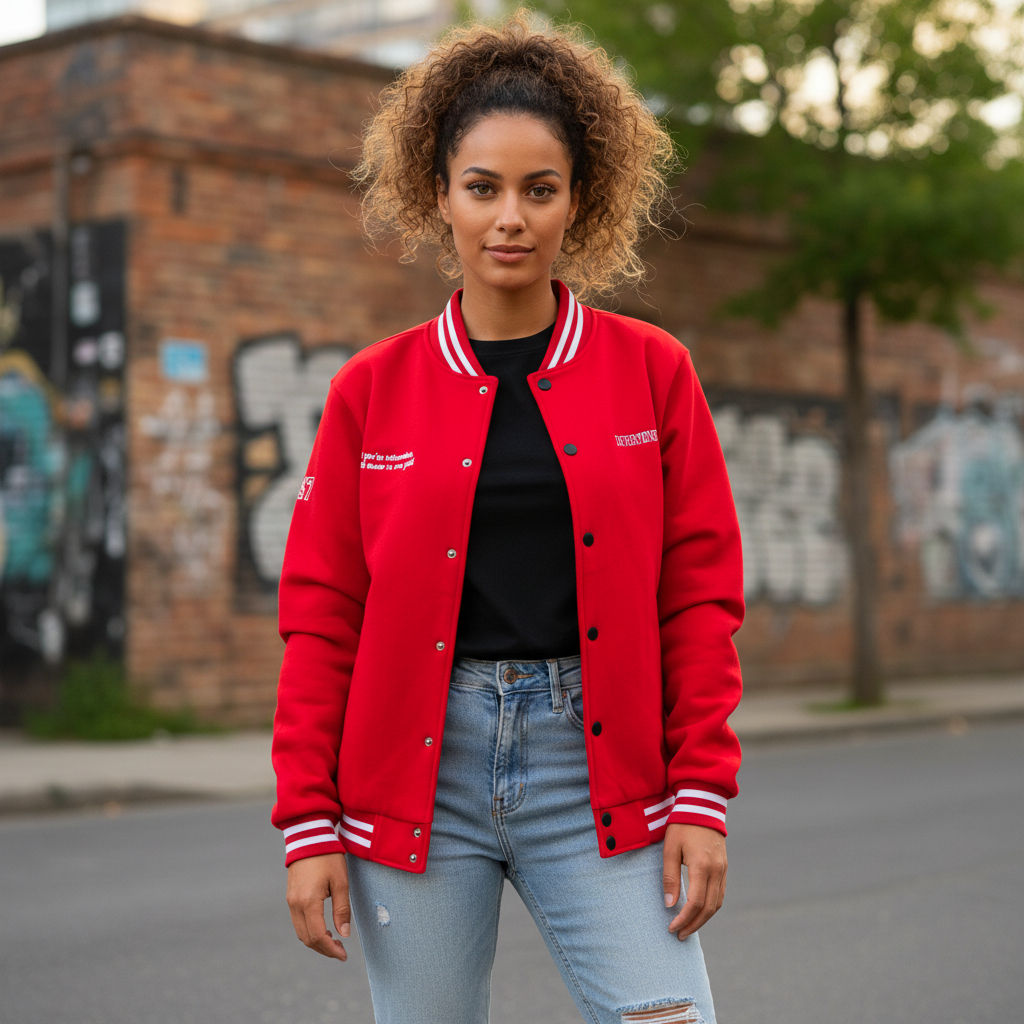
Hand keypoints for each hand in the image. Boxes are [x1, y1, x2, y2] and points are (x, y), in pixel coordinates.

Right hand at [286, 852, 350, 960]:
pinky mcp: (290, 897)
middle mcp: (296, 905)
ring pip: (301, 932)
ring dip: (316, 941)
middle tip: (341, 951)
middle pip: (307, 938)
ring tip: (334, 941)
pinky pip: (298, 921)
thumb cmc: (328, 857)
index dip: (330, 950)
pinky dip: (309, 930)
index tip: (344, 955)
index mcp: (309, 902)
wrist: (309, 837)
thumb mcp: (341, 882)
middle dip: (324, 949)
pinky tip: (323, 928)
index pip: (317, 936)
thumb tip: (344, 934)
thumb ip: (342, 909)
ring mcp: (290, 901)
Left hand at [662, 823, 726, 939]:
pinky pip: (720, 894)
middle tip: (679, 935)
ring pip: (717, 904)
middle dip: (693, 924)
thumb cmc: (681, 826)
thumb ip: (670, 877)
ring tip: (688, 928)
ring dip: (703, 919)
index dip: (684, 919)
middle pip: (708, 908)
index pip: (695, 903)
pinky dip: (710, 907)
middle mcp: (716, 871)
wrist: (702, 807)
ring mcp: (723, 870)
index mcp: (702, 866)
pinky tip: (699, 912)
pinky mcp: (724, 867)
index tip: (672, 928)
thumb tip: (669, 904)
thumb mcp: (670, 849)